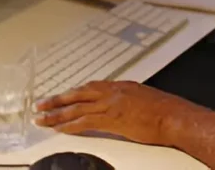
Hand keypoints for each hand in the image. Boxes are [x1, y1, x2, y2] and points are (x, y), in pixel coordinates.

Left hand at [34, 81, 194, 145]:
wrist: (174, 116)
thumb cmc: (164, 110)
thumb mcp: (142, 97)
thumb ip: (127, 99)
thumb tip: (120, 105)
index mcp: (119, 86)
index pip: (89, 88)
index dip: (72, 93)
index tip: (60, 97)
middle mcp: (111, 92)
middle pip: (76, 94)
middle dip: (56, 100)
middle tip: (40, 104)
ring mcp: (110, 105)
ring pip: (76, 107)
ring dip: (56, 113)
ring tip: (42, 118)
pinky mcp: (111, 119)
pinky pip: (84, 122)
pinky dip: (70, 125)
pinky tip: (59, 129)